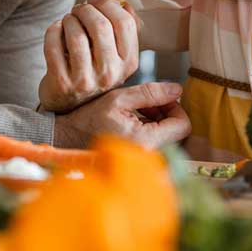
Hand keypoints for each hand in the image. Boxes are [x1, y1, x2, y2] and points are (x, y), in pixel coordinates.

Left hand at [37, 0, 139, 111]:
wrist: (68, 103)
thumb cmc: (93, 71)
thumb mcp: (115, 56)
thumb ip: (122, 32)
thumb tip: (124, 4)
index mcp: (128, 63)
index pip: (125, 23)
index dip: (108, 4)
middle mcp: (110, 74)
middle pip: (100, 25)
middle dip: (85, 9)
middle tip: (78, 9)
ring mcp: (85, 81)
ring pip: (76, 34)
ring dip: (69, 20)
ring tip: (67, 20)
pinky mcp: (61, 83)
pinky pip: (53, 44)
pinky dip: (53, 30)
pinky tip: (55, 29)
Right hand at [54, 82, 191, 148]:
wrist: (69, 138)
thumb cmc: (89, 119)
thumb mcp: (119, 99)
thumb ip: (150, 93)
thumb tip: (177, 89)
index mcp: (146, 141)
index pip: (183, 125)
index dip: (175, 107)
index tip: (158, 99)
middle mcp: (150, 156)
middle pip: (178, 132)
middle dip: (166, 113)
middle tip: (145, 104)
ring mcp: (146, 160)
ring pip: (170, 137)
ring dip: (159, 121)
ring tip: (137, 112)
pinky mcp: (141, 161)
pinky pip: (159, 144)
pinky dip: (152, 131)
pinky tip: (134, 122)